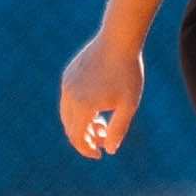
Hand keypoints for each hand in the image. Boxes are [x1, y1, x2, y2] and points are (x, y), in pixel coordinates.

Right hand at [59, 34, 144, 158]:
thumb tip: (109, 150)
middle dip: (85, 138)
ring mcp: (67, 84)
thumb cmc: (127, 73)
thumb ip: (118, 130)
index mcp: (83, 106)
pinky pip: (68, 99)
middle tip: (103, 141)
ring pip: (67, 114)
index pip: (77, 137)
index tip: (99, 155)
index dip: (87, 150)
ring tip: (102, 123)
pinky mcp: (68, 75)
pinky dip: (79, 109)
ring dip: (82, 124)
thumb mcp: (128, 105)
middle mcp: (69, 96)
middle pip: (70, 127)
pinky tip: (97, 107)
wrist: (118, 40)